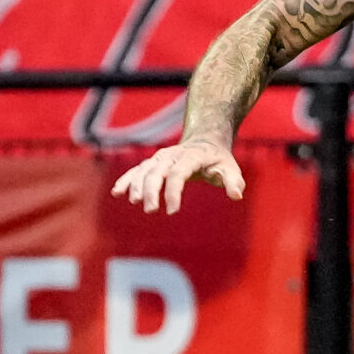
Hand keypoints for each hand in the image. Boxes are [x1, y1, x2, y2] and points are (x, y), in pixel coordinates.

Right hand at [111, 140, 244, 214]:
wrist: (205, 142)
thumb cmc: (219, 160)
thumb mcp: (231, 168)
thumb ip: (233, 181)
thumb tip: (236, 195)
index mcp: (191, 156)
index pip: (178, 174)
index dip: (173, 192)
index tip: (172, 212)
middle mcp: (172, 155)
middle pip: (157, 172)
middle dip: (151, 191)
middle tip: (150, 210)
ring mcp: (160, 158)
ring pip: (144, 170)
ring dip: (137, 185)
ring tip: (135, 202)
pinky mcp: (153, 163)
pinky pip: (137, 170)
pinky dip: (127, 180)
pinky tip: (117, 192)